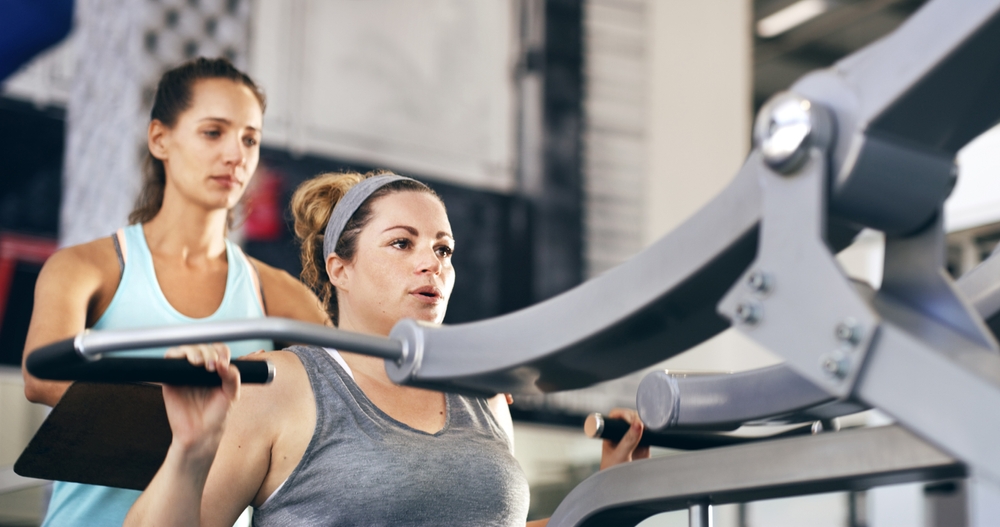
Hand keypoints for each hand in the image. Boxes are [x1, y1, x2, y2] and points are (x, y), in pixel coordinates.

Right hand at [162, 344, 240, 458]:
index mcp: (217, 370)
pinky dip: (175, 355)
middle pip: (202, 347)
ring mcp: (185, 372)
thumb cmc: (216, 415)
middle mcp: (200, 369)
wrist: (200, 434)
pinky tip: (186, 363)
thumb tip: (224, 363)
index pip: (218, 350)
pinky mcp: (170, 378)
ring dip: (193, 351)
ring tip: (199, 363)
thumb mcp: (231, 395)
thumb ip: (232, 378)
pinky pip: (169, 360)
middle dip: (208, 352)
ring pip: (186, 350)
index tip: (224, 361)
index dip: (221, 351)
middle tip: (211, 366)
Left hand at [599, 408, 649, 469]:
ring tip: (648, 429)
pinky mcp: (643, 444)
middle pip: (630, 417)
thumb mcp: (620, 455)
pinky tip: (654, 433)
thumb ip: (628, 440)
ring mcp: (632, 438)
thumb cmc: (612, 472)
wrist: (622, 488)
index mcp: (610, 433)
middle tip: (643, 425)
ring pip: (640, 423)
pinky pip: (649, 433)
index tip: (633, 420)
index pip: (616, 416)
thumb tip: (638, 424)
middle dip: (637, 418)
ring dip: (645, 424)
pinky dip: (652, 431)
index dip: (624, 414)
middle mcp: (621, 433)